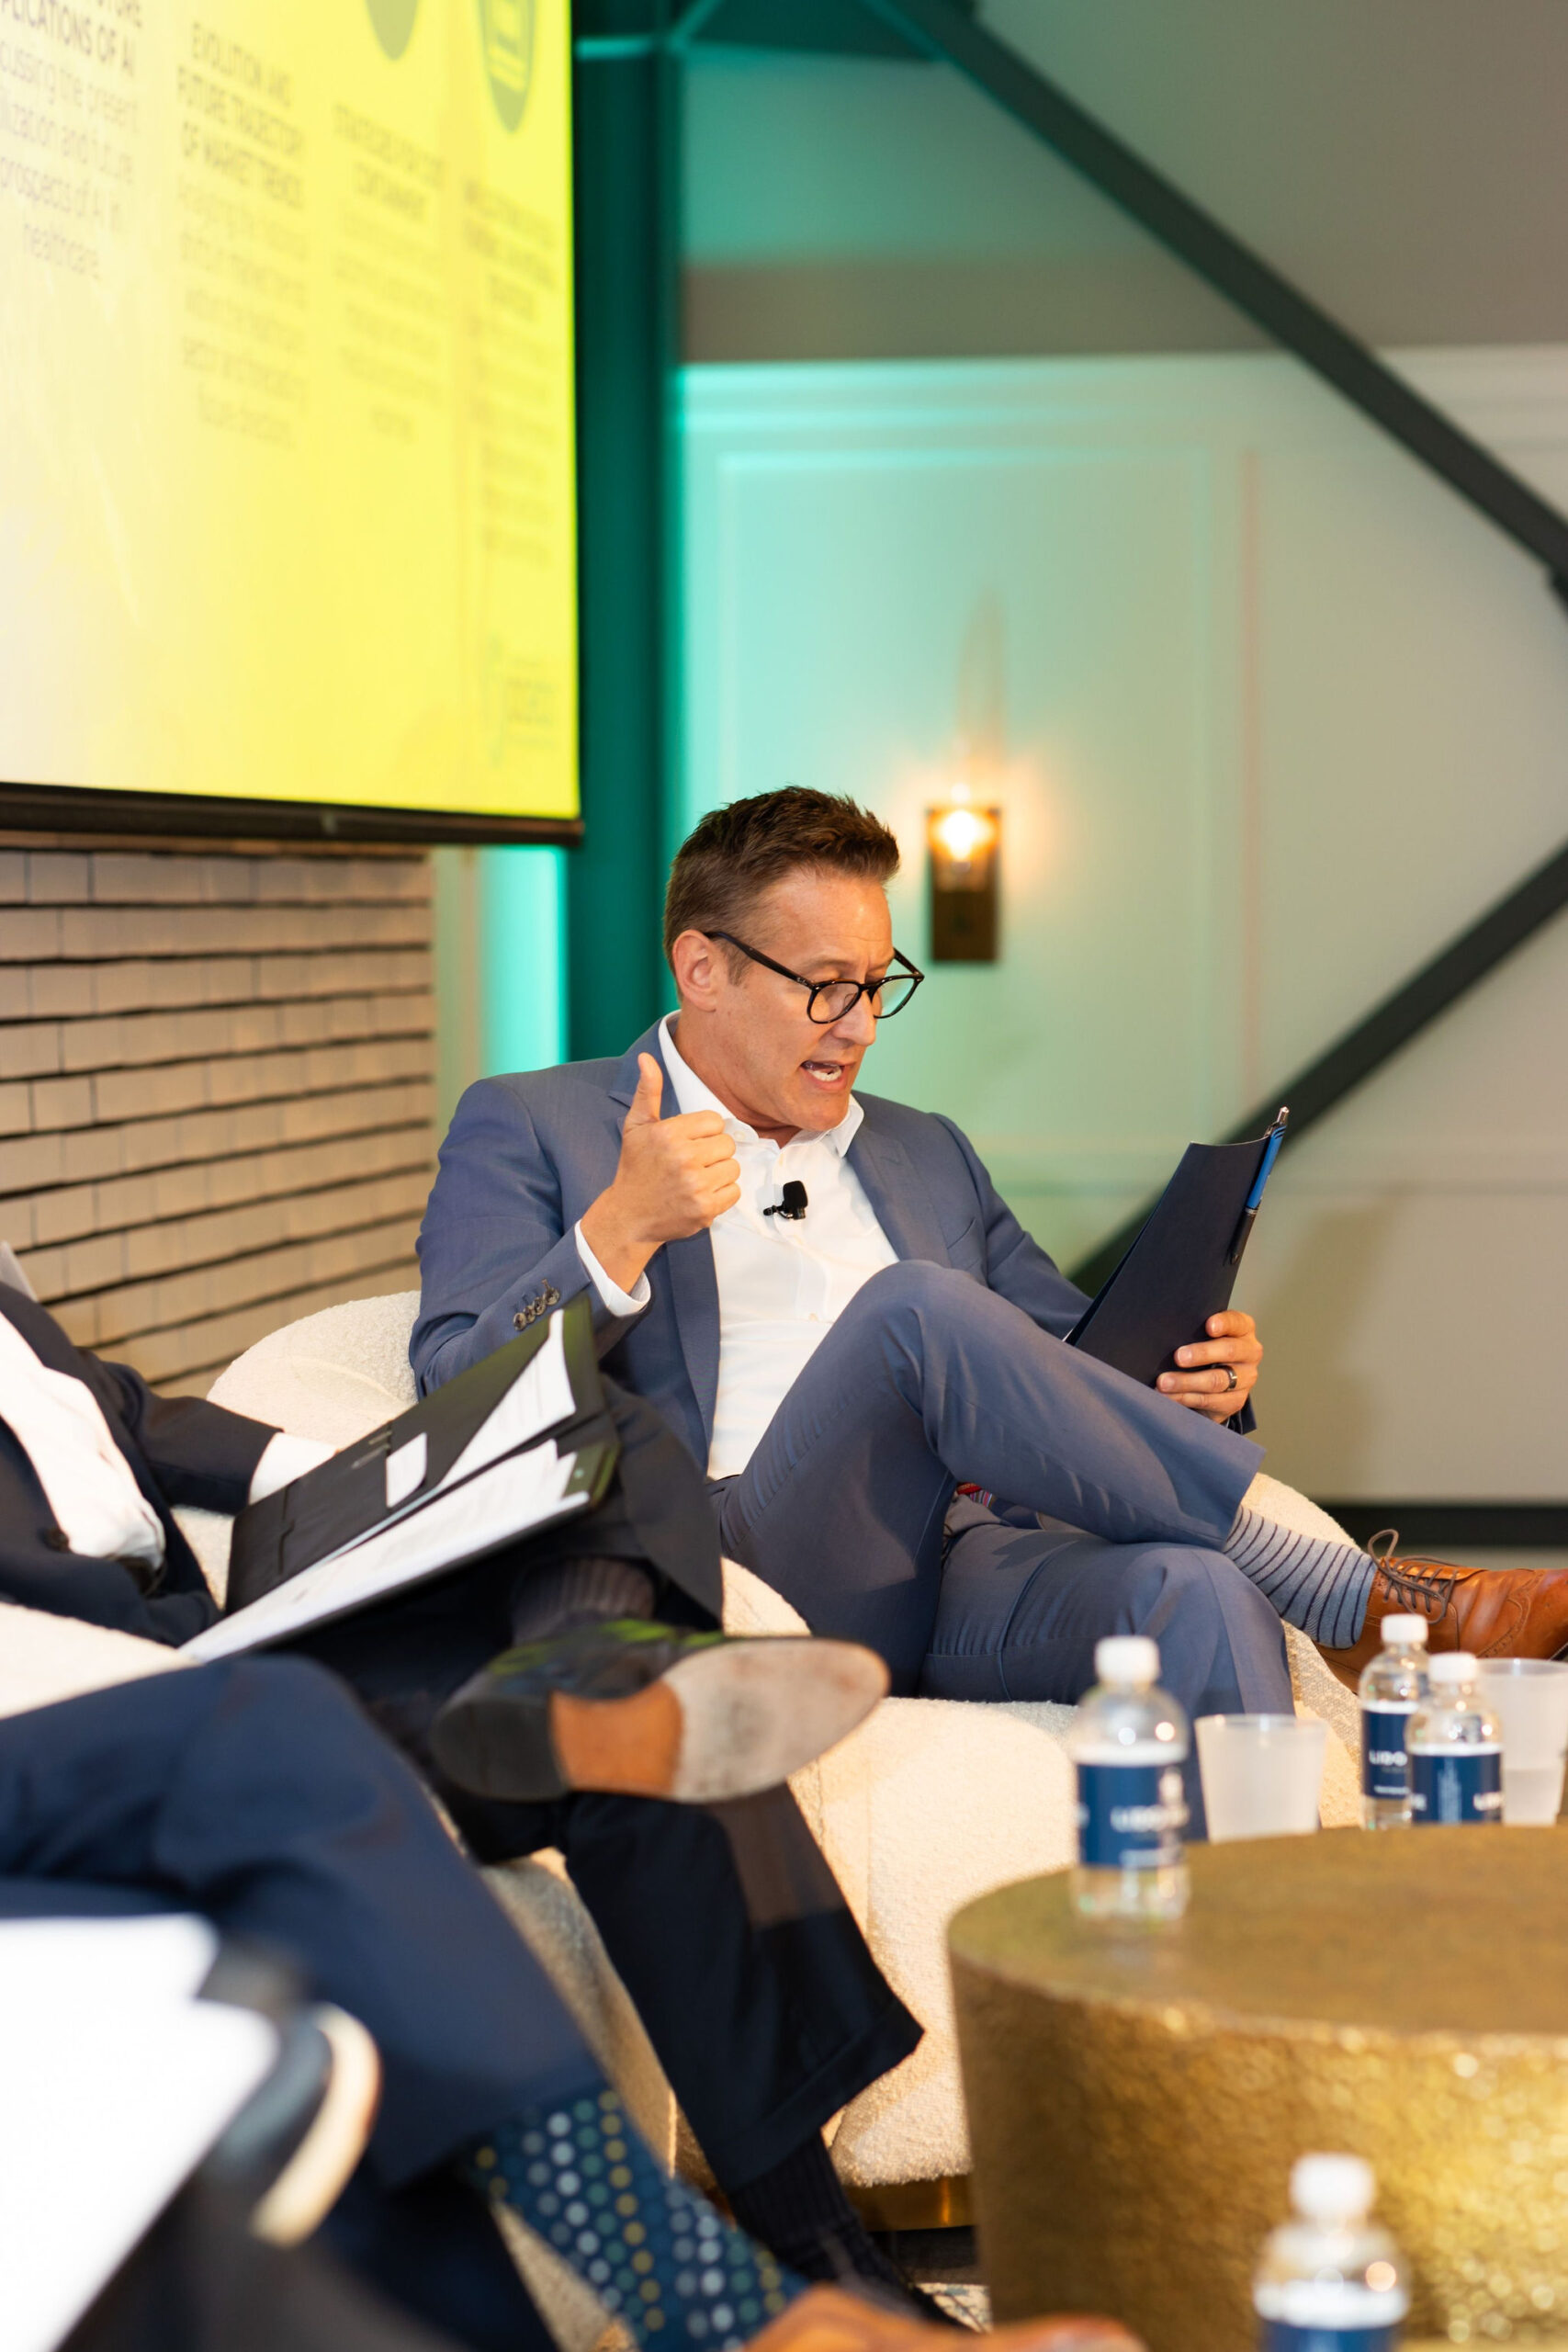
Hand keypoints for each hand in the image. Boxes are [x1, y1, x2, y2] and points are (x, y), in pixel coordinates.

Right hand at [579, 1054, 740, 1292]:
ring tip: (697, 1179)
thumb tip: (646, 1058)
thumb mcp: (636, 1126)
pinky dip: (723, 1194)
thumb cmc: (635, 1168)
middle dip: (714, 1152)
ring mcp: (696, 1185)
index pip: (715, 1121)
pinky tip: (702, 1194)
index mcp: (669, 1133)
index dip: (705, 1132)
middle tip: (693, 1163)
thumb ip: (648, 1091)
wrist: (629, 1216)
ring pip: (733, 1167)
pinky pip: (735, 1192)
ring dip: (720, 1173)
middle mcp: (683, 1158)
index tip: (689, 1144)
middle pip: (727, 1144)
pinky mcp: (706, 1209)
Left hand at [1157, 1309, 1261, 1422]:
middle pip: (1229, 1351)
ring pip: (1217, 1381)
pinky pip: (1209, 1400)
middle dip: (1201, 1354)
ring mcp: (1245, 1379)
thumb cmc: (1205, 1349)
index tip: (1209, 1326)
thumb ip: (1195, 1330)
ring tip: (1164, 1382)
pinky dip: (1185, 1398)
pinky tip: (1170, 1396)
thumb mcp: (1204, 1335)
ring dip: (1186, 1382)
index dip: (1224, 1323)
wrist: (1216, 1383)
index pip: (1237, 1322)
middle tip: (1179, 1357)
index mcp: (1243, 1330)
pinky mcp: (1235, 1401)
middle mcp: (1250, 1353)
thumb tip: (1167, 1331)